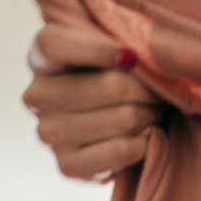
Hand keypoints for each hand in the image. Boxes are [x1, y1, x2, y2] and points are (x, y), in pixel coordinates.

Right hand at [22, 22, 167, 180]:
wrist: (111, 121)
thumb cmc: (114, 73)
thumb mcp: (110, 45)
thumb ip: (116, 36)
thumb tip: (135, 55)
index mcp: (42, 57)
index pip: (56, 45)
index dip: (96, 49)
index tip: (131, 56)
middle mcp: (37, 95)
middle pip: (109, 86)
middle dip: (148, 89)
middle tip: (163, 91)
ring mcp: (49, 133)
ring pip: (122, 119)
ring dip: (151, 116)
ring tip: (156, 112)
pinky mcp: (67, 164)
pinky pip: (119, 151)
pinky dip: (143, 144)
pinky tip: (146, 137)